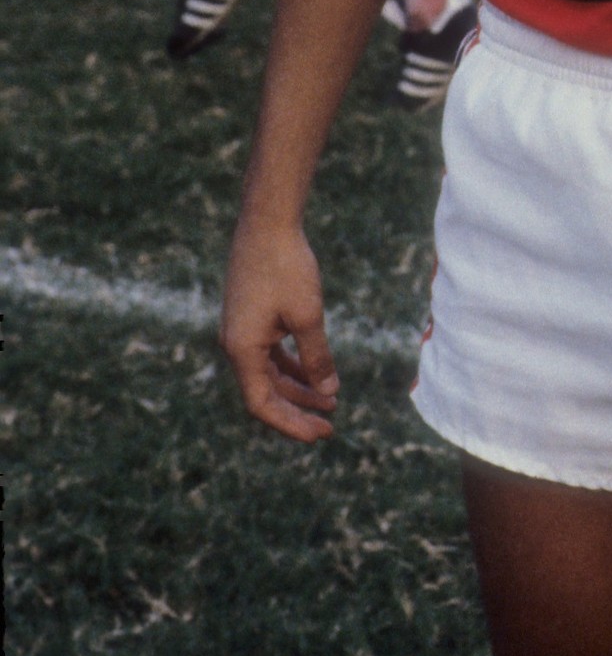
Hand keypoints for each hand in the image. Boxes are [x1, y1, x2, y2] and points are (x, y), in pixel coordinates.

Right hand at [221, 220, 339, 440]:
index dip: (290, 424)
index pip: (262, 404)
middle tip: (330, 424)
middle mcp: (236, 344)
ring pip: (269, 373)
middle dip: (298, 410)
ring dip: (298, 387)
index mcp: (242, 350)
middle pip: (265, 392)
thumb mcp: (308, 315)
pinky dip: (293, 364)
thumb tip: (328, 390)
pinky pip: (270, 353)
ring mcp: (242, 330)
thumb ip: (316, 356)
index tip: (320, 434)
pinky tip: (316, 370)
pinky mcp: (251, 315)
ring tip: (331, 398)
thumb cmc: (285, 266)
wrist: (267, 221)